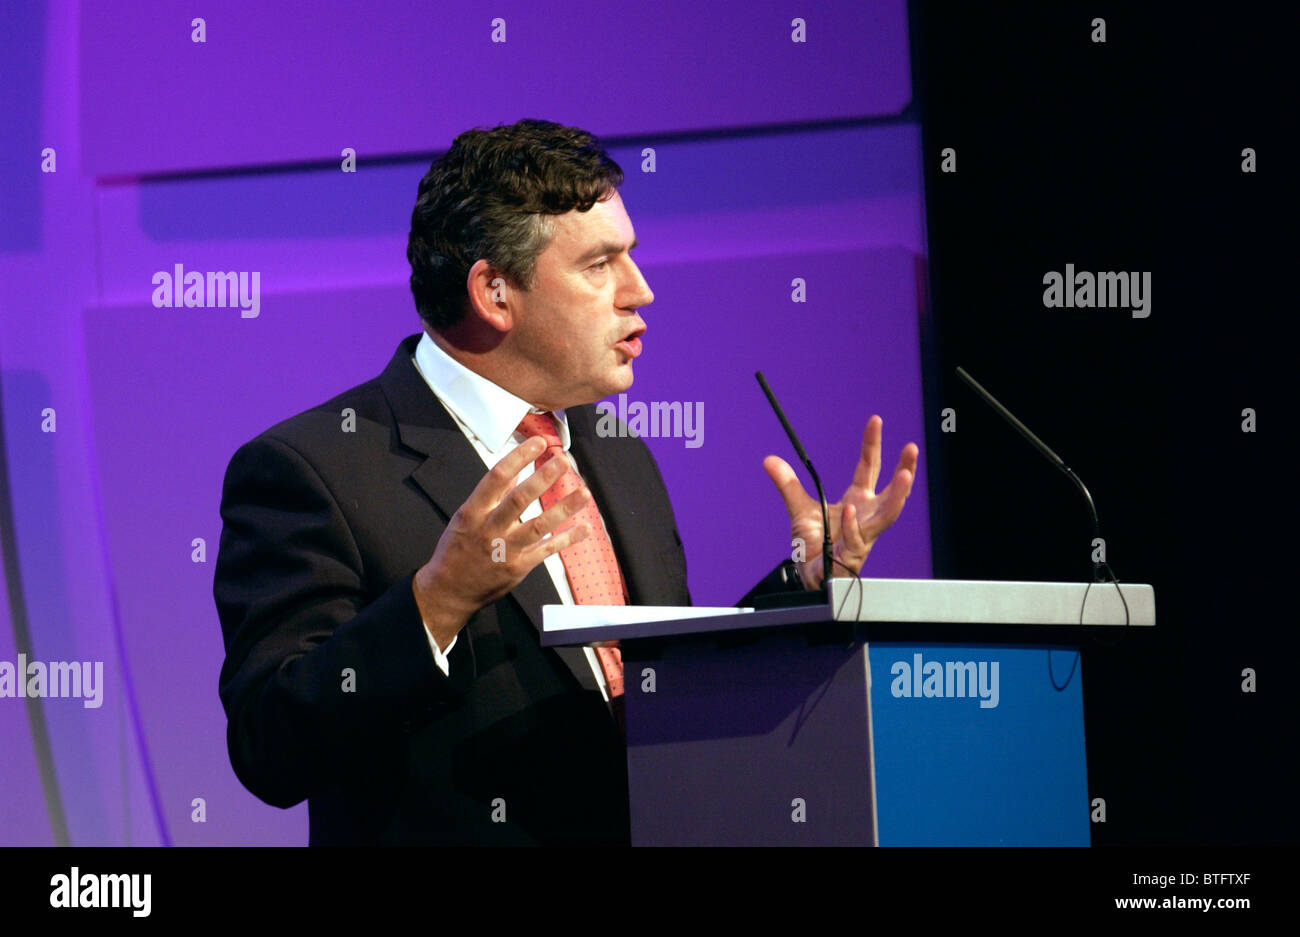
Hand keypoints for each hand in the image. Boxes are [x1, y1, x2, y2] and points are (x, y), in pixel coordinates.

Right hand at [414, 437, 591, 648]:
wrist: (449, 591)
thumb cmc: (456, 550)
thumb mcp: (465, 518)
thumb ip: (490, 496)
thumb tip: (513, 472)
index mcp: (473, 512)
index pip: (496, 478)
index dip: (519, 458)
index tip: (538, 443)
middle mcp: (490, 529)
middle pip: (520, 499)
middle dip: (543, 478)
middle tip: (562, 461)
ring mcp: (506, 550)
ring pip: (539, 526)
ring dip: (563, 508)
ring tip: (584, 493)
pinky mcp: (519, 567)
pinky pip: (547, 550)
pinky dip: (567, 539)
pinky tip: (584, 528)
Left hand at [763, 415, 917, 589]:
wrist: (809, 575)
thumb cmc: (814, 545)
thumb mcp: (799, 509)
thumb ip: (788, 485)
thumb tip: (769, 460)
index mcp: (858, 501)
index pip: (869, 468)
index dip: (872, 444)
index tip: (875, 420)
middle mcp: (866, 517)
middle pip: (892, 492)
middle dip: (905, 470)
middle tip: (911, 449)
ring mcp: (863, 537)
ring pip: (886, 517)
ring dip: (896, 497)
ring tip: (905, 476)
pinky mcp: (851, 556)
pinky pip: (855, 539)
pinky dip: (853, 525)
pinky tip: (851, 510)